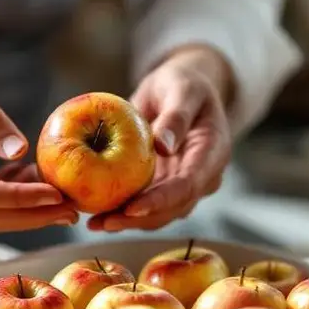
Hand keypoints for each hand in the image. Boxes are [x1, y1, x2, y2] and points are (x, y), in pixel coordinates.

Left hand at [87, 46, 233, 232]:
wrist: (185, 91)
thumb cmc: (183, 84)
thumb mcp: (182, 89)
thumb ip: (176, 116)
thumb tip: (164, 146)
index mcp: (214, 152)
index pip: (189, 184)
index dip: (161, 200)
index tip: (132, 208)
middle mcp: (203, 176)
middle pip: (174, 207)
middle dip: (138, 220)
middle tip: (103, 223)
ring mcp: (186, 185)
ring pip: (160, 214)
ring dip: (128, 222)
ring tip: (94, 224)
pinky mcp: (166, 187)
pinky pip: (147, 206)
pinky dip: (124, 212)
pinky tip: (97, 215)